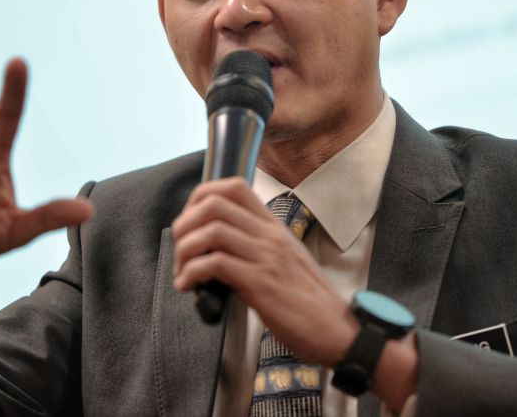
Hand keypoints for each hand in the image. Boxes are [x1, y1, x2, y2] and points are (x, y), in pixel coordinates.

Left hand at [171, 178, 356, 365]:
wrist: (335, 329)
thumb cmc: (308, 301)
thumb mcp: (284, 259)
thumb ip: (256, 247)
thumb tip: (218, 249)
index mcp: (273, 227)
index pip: (234, 187)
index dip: (201, 197)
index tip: (190, 221)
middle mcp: (269, 235)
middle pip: (214, 204)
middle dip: (185, 224)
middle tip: (181, 249)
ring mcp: (266, 257)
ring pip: (211, 232)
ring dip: (185, 251)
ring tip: (183, 270)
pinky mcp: (260, 284)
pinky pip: (215, 265)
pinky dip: (192, 273)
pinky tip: (189, 286)